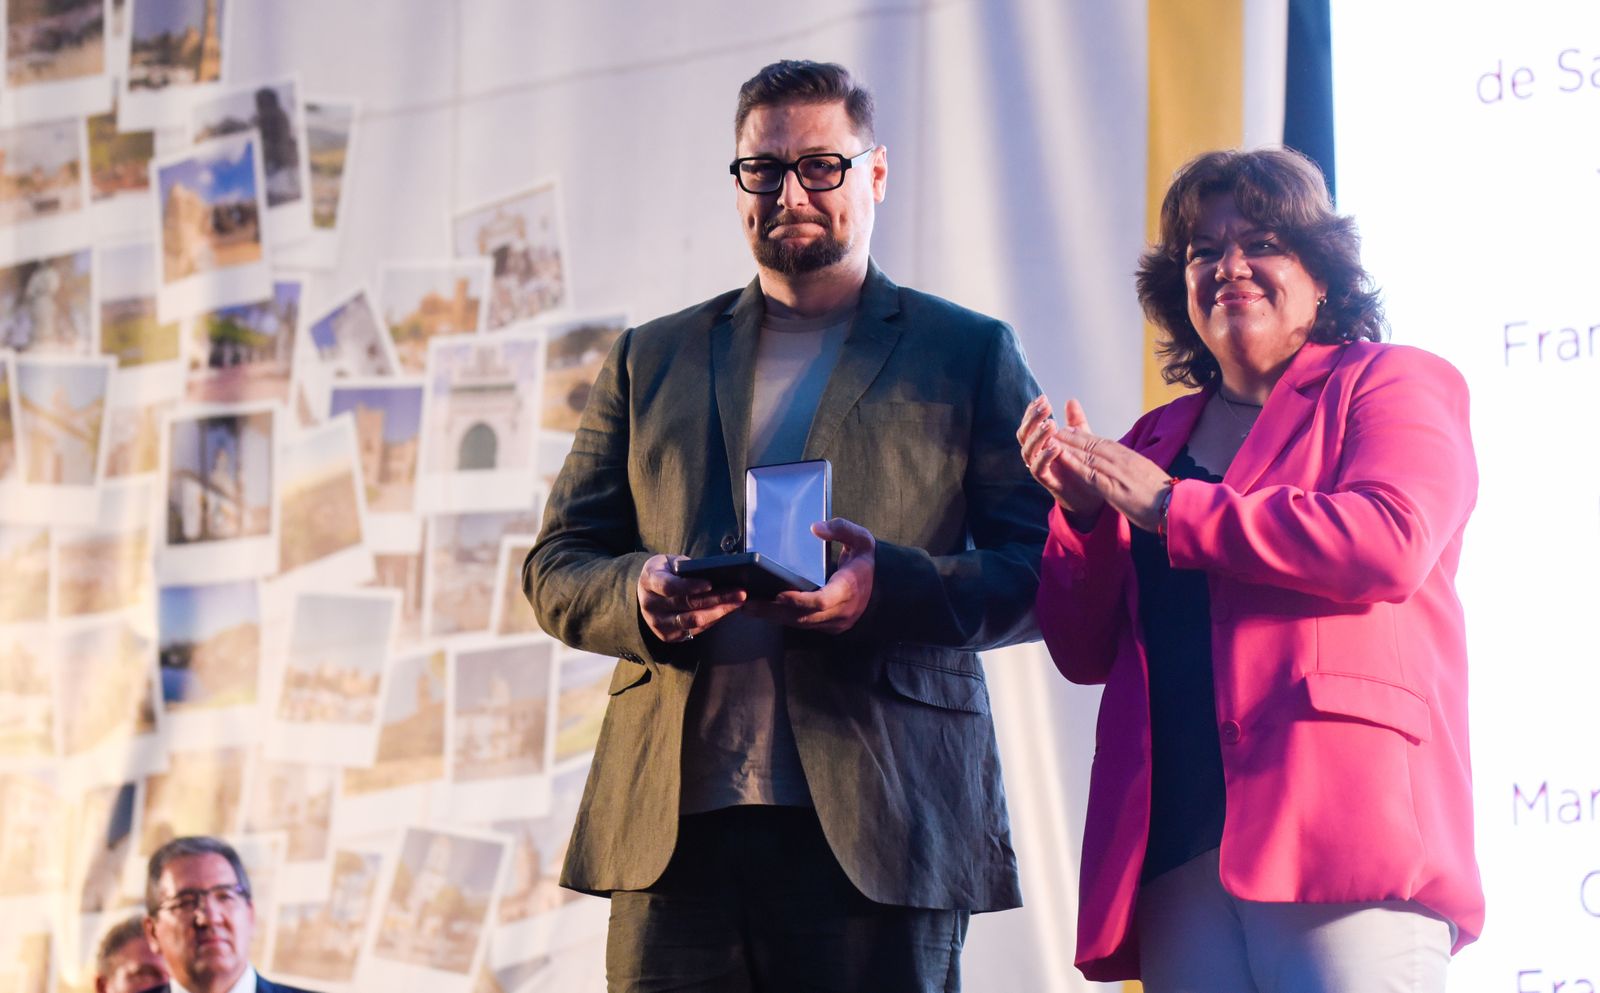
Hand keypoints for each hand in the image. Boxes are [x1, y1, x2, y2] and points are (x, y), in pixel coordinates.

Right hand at [637, 554, 745, 642]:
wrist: (645, 592)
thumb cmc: (664, 572)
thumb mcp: (670, 562)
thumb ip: (686, 567)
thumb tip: (715, 573)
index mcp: (649, 581)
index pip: (669, 586)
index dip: (690, 586)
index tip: (711, 583)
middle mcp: (651, 605)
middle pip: (687, 604)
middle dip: (717, 598)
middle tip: (740, 592)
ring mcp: (658, 623)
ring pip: (693, 621)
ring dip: (719, 612)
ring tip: (738, 603)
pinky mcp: (667, 636)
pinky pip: (694, 630)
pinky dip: (713, 620)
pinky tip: (726, 611)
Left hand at [742, 518, 874, 633]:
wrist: (886, 588)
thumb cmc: (867, 562)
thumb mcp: (862, 539)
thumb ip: (841, 529)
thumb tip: (816, 527)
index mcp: (848, 589)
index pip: (822, 600)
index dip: (799, 600)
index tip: (779, 594)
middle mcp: (840, 611)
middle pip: (803, 616)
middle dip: (774, 611)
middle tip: (747, 603)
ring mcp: (834, 622)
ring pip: (799, 624)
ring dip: (773, 617)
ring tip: (747, 607)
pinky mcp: (827, 626)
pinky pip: (802, 625)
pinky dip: (782, 618)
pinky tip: (762, 610)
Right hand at [1017, 395, 1105, 528]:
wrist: (1089, 496)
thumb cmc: (1080, 466)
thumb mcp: (1080, 440)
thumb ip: (1075, 422)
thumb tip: (1070, 400)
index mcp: (1040, 443)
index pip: (1030, 423)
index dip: (1032, 411)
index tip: (1042, 398)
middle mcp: (1035, 454)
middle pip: (1024, 434)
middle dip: (1032, 419)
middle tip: (1045, 407)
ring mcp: (1039, 468)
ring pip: (1028, 450)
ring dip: (1038, 436)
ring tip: (1051, 424)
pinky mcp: (1046, 481)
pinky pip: (1039, 468)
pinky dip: (1045, 456)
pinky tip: (1056, 446)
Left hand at [1048, 408, 1174, 532]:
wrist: (1174, 507)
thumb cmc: (1165, 498)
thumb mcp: (1147, 478)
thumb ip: (1134, 471)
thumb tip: (1129, 469)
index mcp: (1132, 458)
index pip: (1104, 444)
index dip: (1086, 436)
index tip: (1072, 430)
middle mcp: (1123, 460)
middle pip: (1093, 444)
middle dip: (1073, 437)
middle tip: (1055, 429)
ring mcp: (1118, 472)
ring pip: (1088, 455)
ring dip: (1068, 446)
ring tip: (1051, 439)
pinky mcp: (1113, 486)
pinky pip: (1089, 472)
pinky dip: (1074, 463)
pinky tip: (1061, 457)